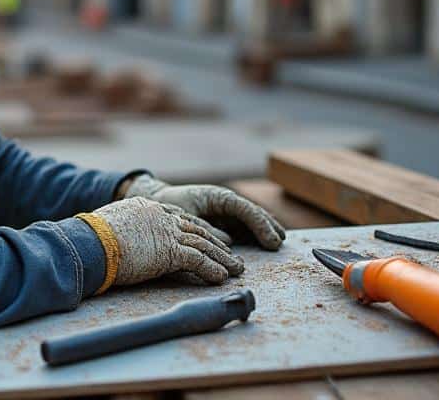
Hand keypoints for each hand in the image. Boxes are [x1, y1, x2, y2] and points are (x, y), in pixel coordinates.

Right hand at [82, 197, 244, 288]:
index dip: (197, 228)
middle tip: (231, 253)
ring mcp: (166, 232)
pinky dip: (212, 269)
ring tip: (236, 269)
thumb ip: (120, 231)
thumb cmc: (88, 239)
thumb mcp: (107, 228)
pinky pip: (198, 260)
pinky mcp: (169, 251)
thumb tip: (113, 244)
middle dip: (216, 242)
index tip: (210, 236)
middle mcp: (159, 215)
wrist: (88, 242)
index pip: (178, 217)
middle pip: (196, 228)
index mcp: (145, 207)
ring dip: (222, 258)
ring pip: (203, 243)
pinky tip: (221, 277)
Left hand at [125, 175, 285, 249]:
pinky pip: (244, 226)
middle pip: (253, 212)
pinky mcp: (224, 220)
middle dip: (268, 226)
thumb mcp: (186, 215)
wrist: (157, 201)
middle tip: (280, 242)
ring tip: (279, 241)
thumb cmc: (170, 205)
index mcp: (218, 196)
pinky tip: (266, 242)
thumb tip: (229, 242)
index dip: (260, 225)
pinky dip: (256, 233)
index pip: (245, 209)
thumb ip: (207, 228)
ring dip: (266, 229)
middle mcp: (226, 202)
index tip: (271, 240)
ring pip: (251, 219)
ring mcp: (226, 211)